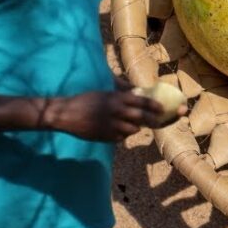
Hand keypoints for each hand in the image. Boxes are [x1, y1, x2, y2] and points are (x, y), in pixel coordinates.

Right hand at [44, 89, 167, 141]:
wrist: (65, 114)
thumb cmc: (86, 100)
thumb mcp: (105, 92)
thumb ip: (121, 91)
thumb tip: (137, 89)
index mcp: (116, 98)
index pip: (142, 101)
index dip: (154, 105)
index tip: (162, 109)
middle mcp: (116, 111)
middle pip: (141, 117)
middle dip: (153, 120)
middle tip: (158, 122)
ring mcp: (110, 125)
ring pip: (132, 129)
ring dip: (136, 128)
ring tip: (134, 126)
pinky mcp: (104, 136)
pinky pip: (120, 138)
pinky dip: (123, 135)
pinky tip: (118, 131)